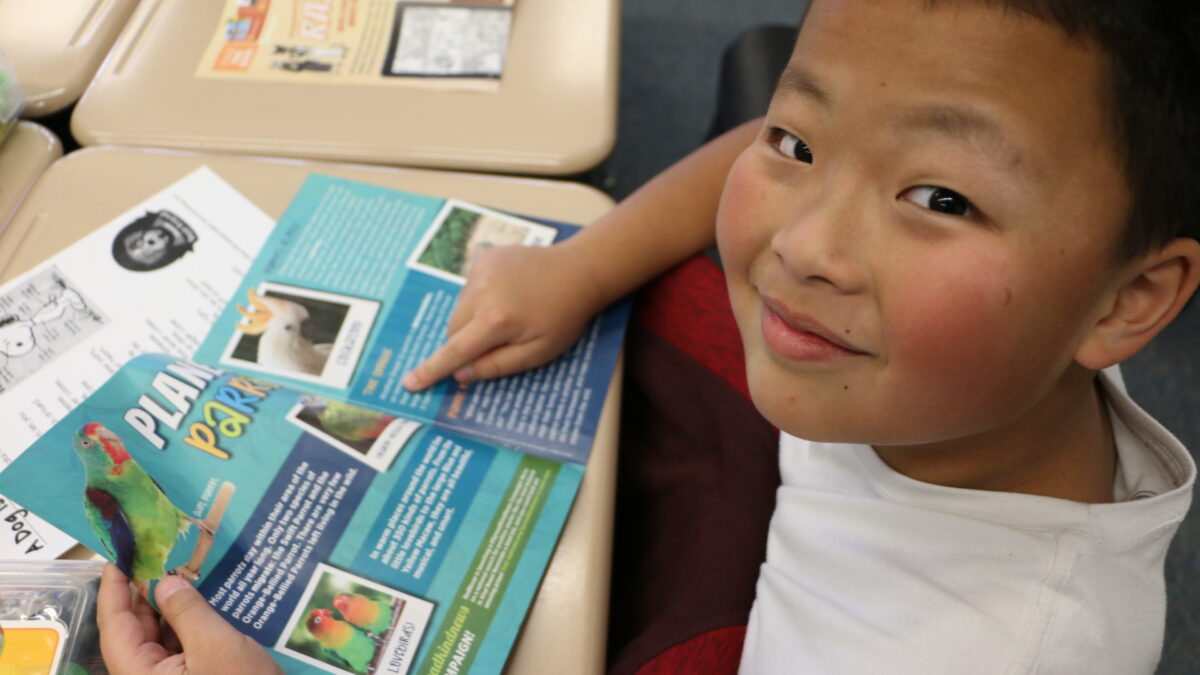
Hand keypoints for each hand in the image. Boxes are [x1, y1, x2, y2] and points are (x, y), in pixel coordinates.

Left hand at [97, 564, 282, 674]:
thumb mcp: (216, 646)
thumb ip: (187, 611)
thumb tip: (167, 582)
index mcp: (139, 674)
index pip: (115, 625)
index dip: (115, 587)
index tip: (120, 553)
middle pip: (134, 630)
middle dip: (144, 592)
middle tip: (158, 552)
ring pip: (159, 638)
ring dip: (170, 605)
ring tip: (183, 569)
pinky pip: (180, 648)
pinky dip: (188, 623)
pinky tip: (202, 599)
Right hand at [403, 243, 603, 390]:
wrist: (578, 270)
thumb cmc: (563, 316)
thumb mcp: (538, 352)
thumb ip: (497, 365)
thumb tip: (462, 374)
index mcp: (496, 319)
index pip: (455, 350)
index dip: (432, 369)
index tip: (409, 383)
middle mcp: (482, 291)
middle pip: (453, 329)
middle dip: (466, 342)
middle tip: (497, 342)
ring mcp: (481, 270)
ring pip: (459, 309)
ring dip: (473, 319)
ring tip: (508, 313)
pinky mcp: (484, 257)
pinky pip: (468, 288)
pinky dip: (479, 298)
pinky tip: (507, 294)